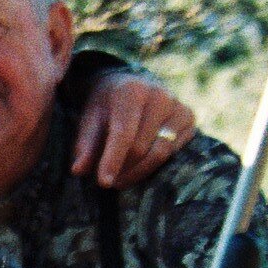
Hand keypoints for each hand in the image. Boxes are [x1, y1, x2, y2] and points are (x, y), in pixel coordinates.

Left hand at [73, 71, 197, 188]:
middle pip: (141, 147)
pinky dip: (155, 164)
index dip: (113, 160)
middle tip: (109, 182)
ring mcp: (178, 106)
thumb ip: (85, 145)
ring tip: (122, 180)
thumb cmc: (107, 106)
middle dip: (123, 169)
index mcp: (131, 91)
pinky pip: (174, 151)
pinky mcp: (189, 118)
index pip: (123, 133)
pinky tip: (140, 165)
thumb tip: (78, 171)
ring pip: (160, 153)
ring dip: (139, 172)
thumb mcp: (90, 120)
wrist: (133, 84)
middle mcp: (159, 95)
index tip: (103, 183)